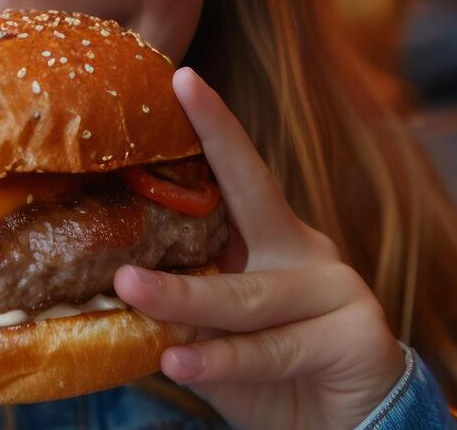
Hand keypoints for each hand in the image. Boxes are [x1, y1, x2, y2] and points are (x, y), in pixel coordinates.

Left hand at [114, 68, 406, 428]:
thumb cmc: (271, 377)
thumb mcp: (215, 337)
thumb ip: (177, 312)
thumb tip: (99, 292)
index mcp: (271, 239)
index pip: (238, 176)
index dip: (214, 126)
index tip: (181, 78)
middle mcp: (304, 252)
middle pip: (241, 219)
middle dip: (183, 196)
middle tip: (125, 194)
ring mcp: (337, 289)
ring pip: (246, 296)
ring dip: (185, 299)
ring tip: (133, 294)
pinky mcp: (357, 335)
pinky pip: (272, 348)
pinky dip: (222, 359)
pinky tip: (180, 363)